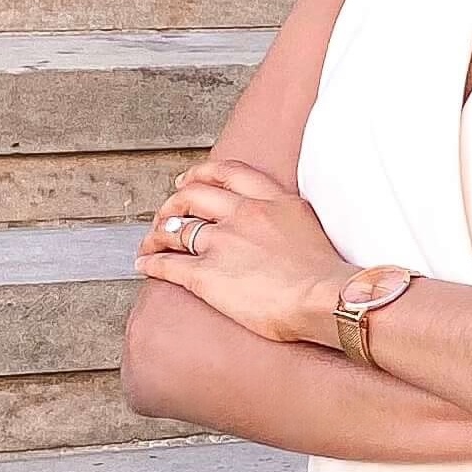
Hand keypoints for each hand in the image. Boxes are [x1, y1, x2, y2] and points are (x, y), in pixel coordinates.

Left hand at [138, 160, 355, 347]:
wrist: (326, 298)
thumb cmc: (328, 275)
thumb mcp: (310, 228)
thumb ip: (286, 218)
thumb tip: (278, 228)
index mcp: (273, 201)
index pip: (229, 173)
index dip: (201, 174)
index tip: (188, 180)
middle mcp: (244, 214)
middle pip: (194, 195)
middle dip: (172, 204)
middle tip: (165, 215)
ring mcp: (223, 243)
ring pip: (175, 228)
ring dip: (156, 235)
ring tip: (150, 244)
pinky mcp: (207, 275)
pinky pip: (168, 264)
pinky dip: (150, 263)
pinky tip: (144, 265)